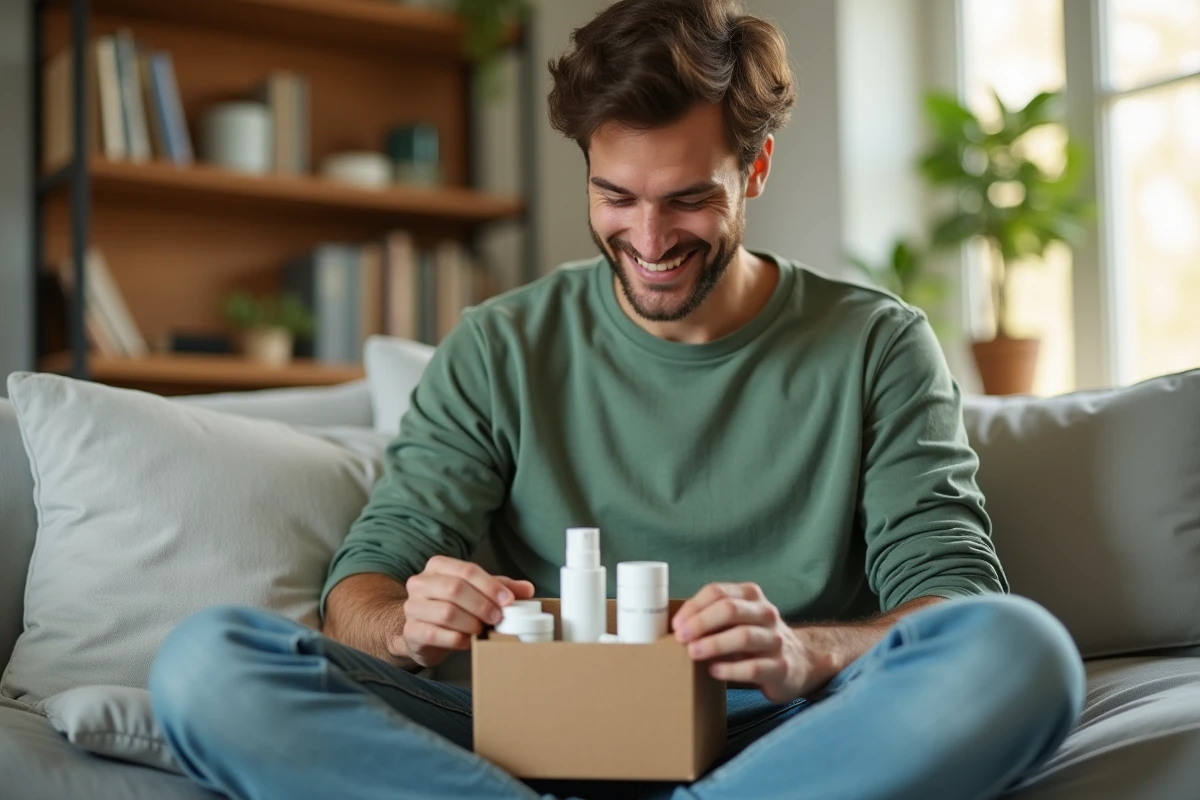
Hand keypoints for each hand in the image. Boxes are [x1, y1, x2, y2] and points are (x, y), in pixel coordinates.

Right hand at [400, 555, 533, 668]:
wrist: (422, 632)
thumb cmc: (453, 607)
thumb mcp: (477, 592)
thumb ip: (501, 588)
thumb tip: (528, 589)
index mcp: (438, 566)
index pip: (467, 570)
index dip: (490, 586)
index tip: (508, 601)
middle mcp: (421, 583)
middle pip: (455, 589)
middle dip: (482, 605)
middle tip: (498, 618)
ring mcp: (412, 607)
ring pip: (446, 613)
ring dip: (471, 623)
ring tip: (483, 630)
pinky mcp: (411, 631)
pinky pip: (436, 634)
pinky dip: (458, 640)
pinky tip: (469, 642)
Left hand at [672, 582, 826, 702]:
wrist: (799, 662)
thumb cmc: (753, 639)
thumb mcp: (737, 619)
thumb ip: (711, 617)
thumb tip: (671, 627)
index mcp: (750, 596)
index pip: (718, 592)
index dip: (693, 607)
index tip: (675, 625)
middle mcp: (765, 613)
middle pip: (730, 609)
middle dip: (701, 623)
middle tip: (681, 638)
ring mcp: (775, 640)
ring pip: (743, 636)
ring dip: (714, 644)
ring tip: (693, 653)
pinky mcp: (781, 667)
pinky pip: (754, 667)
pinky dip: (731, 669)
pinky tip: (714, 672)